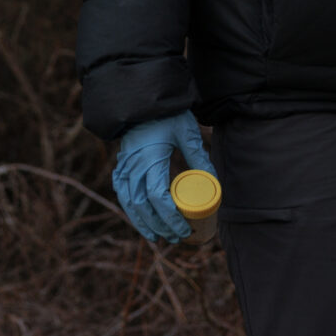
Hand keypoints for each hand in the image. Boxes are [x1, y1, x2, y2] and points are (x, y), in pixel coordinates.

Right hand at [111, 110, 214, 241]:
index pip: (158, 198)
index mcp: (151, 159)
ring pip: (128, 202)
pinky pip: (121, 191)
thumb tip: (214, 184)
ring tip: (156, 238)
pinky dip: (129, 208)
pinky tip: (138, 217)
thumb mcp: (187, 132)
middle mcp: (134, 165)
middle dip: (159, 226)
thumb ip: (199, 157)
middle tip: (176, 238)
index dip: (171, 218)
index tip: (184, 229)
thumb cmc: (168, 114)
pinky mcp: (121, 163)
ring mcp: (124, 165)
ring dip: (141, 222)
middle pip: (142, 206)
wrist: (143, 97)